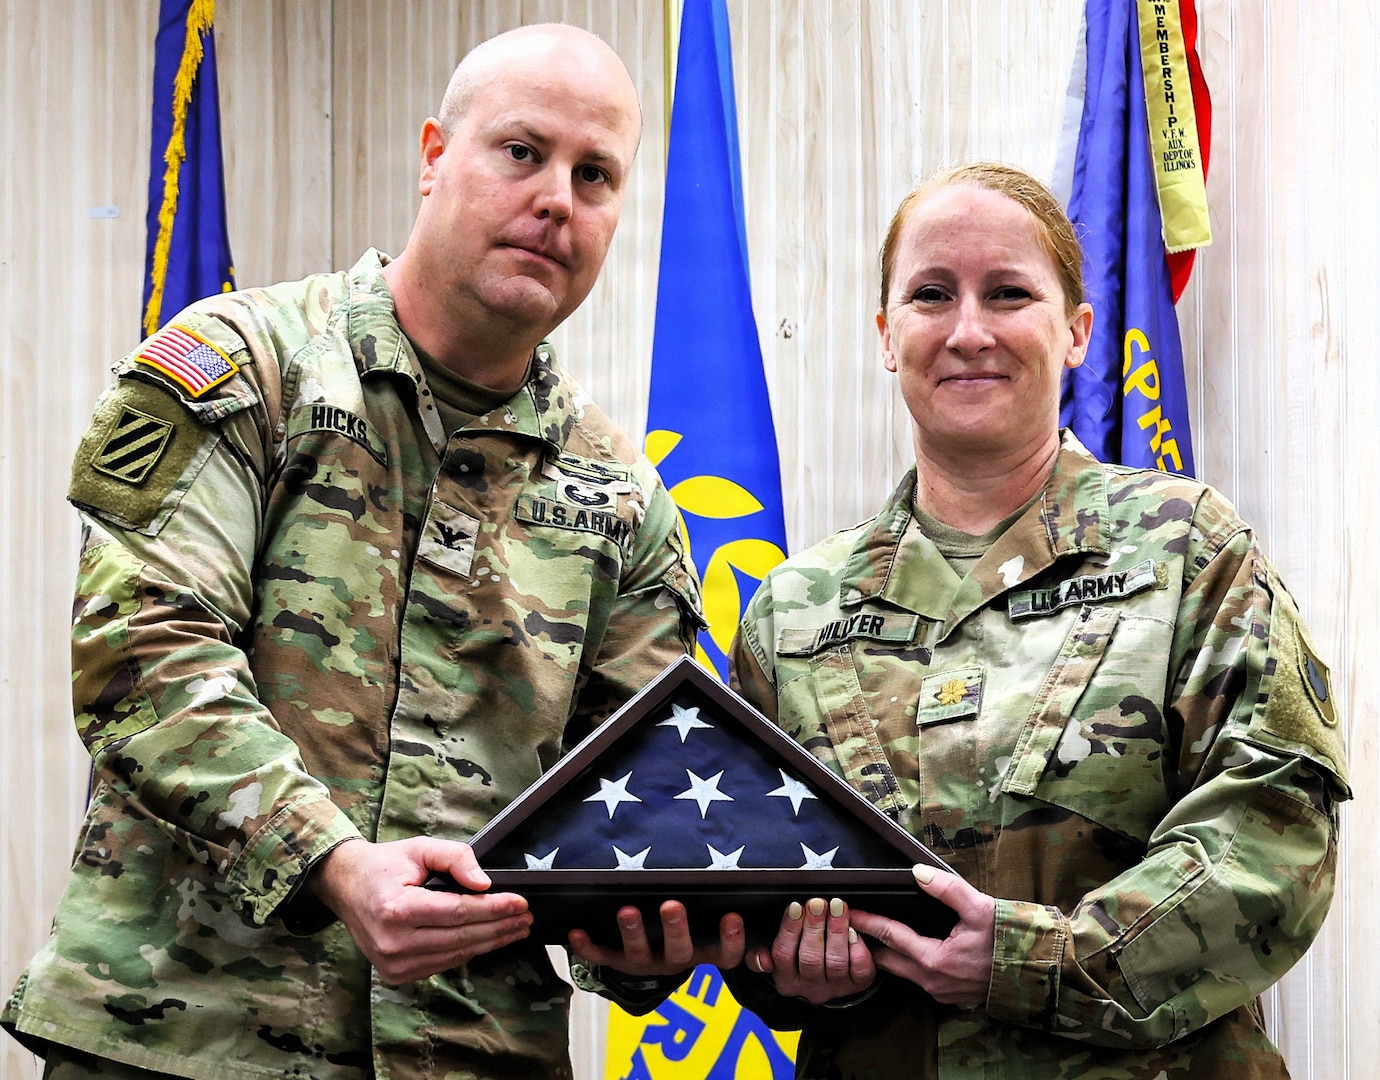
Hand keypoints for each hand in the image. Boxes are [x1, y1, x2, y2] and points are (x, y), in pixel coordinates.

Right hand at [309, 836, 532, 984]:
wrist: (347, 887)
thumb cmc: (385, 866)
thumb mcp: (420, 847)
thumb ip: (455, 858)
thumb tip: (484, 883)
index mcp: (396, 909)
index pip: (458, 912)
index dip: (494, 908)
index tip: (520, 903)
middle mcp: (393, 942)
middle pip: (461, 937)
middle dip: (499, 927)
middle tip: (525, 918)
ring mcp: (394, 963)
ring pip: (456, 955)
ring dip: (490, 942)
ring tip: (515, 929)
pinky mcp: (397, 974)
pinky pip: (443, 963)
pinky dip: (468, 951)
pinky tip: (487, 939)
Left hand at [567, 900, 744, 976]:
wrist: (649, 962)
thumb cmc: (686, 930)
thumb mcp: (707, 927)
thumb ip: (726, 916)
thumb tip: (757, 890)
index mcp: (702, 951)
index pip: (724, 955)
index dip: (730, 941)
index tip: (732, 917)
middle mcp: (675, 960)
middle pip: (679, 952)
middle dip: (675, 929)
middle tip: (671, 906)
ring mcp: (646, 962)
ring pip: (640, 954)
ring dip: (633, 932)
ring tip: (626, 911)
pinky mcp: (618, 961)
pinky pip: (602, 956)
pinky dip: (588, 947)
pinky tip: (576, 933)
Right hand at [744, 896, 875, 1004]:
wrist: (832, 976)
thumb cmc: (799, 955)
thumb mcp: (777, 956)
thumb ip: (760, 955)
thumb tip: (761, 959)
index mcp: (786, 980)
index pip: (783, 955)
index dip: (789, 929)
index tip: (795, 906)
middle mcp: (810, 988)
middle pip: (810, 957)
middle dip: (814, 925)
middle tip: (817, 903)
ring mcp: (835, 987)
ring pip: (835, 961)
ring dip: (836, 930)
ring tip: (837, 908)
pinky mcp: (857, 985)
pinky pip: (859, 968)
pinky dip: (857, 948)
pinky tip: (854, 930)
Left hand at [848, 863, 995, 1007]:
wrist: (1036, 972)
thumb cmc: (1009, 940)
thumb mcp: (980, 908)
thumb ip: (948, 889)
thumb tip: (919, 872)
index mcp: (935, 961)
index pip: (890, 937)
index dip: (868, 921)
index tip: (849, 911)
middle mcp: (932, 982)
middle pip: (888, 960)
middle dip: (867, 942)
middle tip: (850, 924)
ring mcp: (941, 992)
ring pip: (902, 971)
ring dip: (886, 953)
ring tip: (870, 934)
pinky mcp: (950, 994)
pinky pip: (917, 978)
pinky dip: (904, 962)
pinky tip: (902, 948)